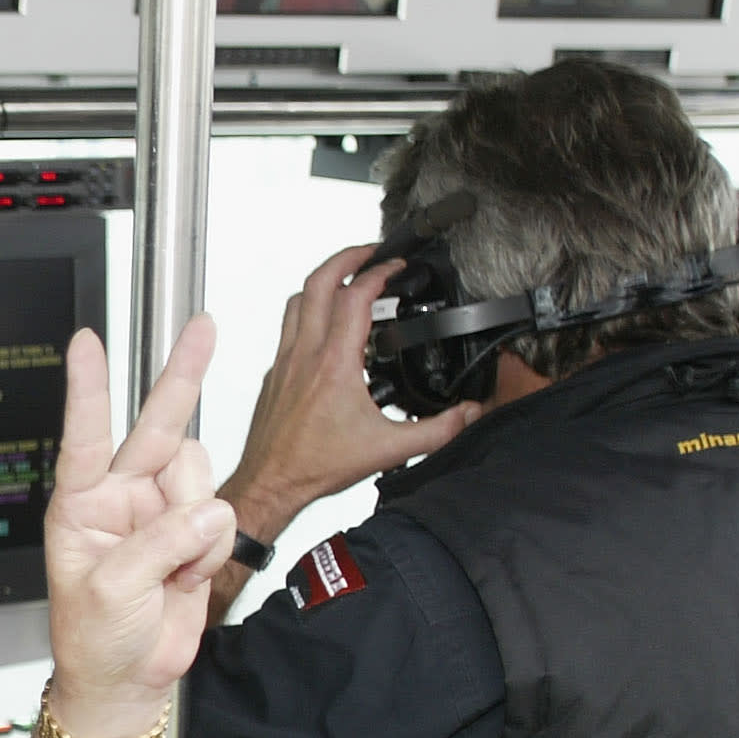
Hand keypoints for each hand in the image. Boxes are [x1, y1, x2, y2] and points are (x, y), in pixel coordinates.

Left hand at [42, 320, 236, 736]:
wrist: (128, 680)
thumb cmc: (94, 638)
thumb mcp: (110, 590)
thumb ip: (157, 544)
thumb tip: (206, 512)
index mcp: (79, 506)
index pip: (84, 438)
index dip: (88, 390)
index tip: (86, 343)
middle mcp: (120, 498)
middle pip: (157, 427)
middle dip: (181, 377)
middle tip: (202, 328)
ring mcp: (161, 512)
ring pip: (200, 478)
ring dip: (197, 524)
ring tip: (173, 569)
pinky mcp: (193, 532)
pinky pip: (222, 518)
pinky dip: (212, 550)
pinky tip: (186, 577)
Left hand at [223, 243, 478, 541]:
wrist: (270, 484)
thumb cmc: (313, 467)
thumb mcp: (389, 449)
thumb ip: (437, 430)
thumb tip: (468, 414)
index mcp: (334, 365)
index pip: (355, 296)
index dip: (379, 272)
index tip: (396, 268)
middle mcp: (305, 356)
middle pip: (317, 282)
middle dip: (346, 257)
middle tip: (370, 254)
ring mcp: (285, 362)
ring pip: (296, 302)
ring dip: (322, 282)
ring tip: (347, 279)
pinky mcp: (275, 375)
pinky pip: (288, 329)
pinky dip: (308, 314)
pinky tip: (327, 328)